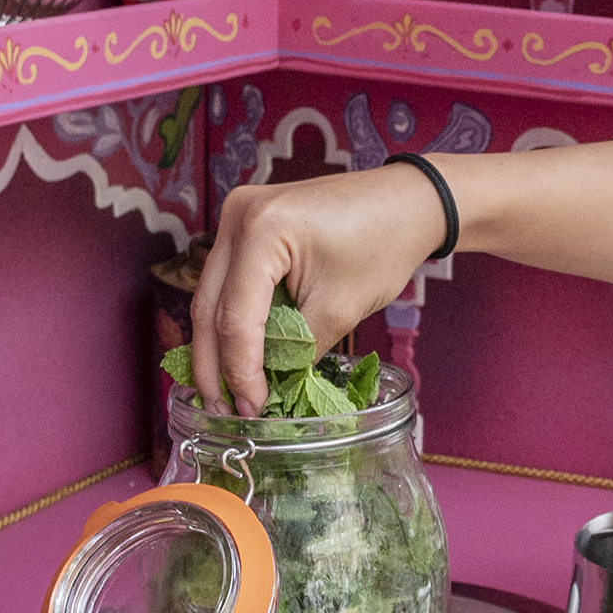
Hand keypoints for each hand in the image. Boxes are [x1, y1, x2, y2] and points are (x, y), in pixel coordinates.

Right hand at [192, 164, 450, 413]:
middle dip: (213, 365)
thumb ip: (299, 350)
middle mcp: (237, 216)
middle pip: (209, 306)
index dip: (241, 372)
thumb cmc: (382, 244)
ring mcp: (236, 217)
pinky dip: (230, 321)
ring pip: (210, 296)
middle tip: (220, 410)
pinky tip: (234, 356)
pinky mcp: (245, 226)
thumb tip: (268, 389)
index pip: (236, 318)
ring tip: (224, 393)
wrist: (404, 202)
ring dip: (216, 347)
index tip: (252, 409)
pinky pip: (227, 282)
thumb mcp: (341, 308)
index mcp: (262, 230)